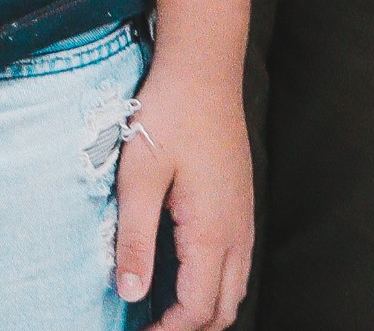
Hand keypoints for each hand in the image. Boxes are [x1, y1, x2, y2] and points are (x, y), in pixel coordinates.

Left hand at [114, 53, 253, 329]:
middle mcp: (237, 232)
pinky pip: (235, 263)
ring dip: (202, 308)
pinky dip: (212, 284)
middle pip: (223, 309)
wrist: (203, 69)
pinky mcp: (240, 204)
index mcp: (212, 232)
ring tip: (160, 309)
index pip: (197, 309)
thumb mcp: (138, 175)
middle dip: (188, 328)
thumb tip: (130, 293)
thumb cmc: (168, 114)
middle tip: (147, 327)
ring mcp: (243, 218)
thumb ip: (135, 239)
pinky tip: (179, 272)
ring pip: (234, 288)